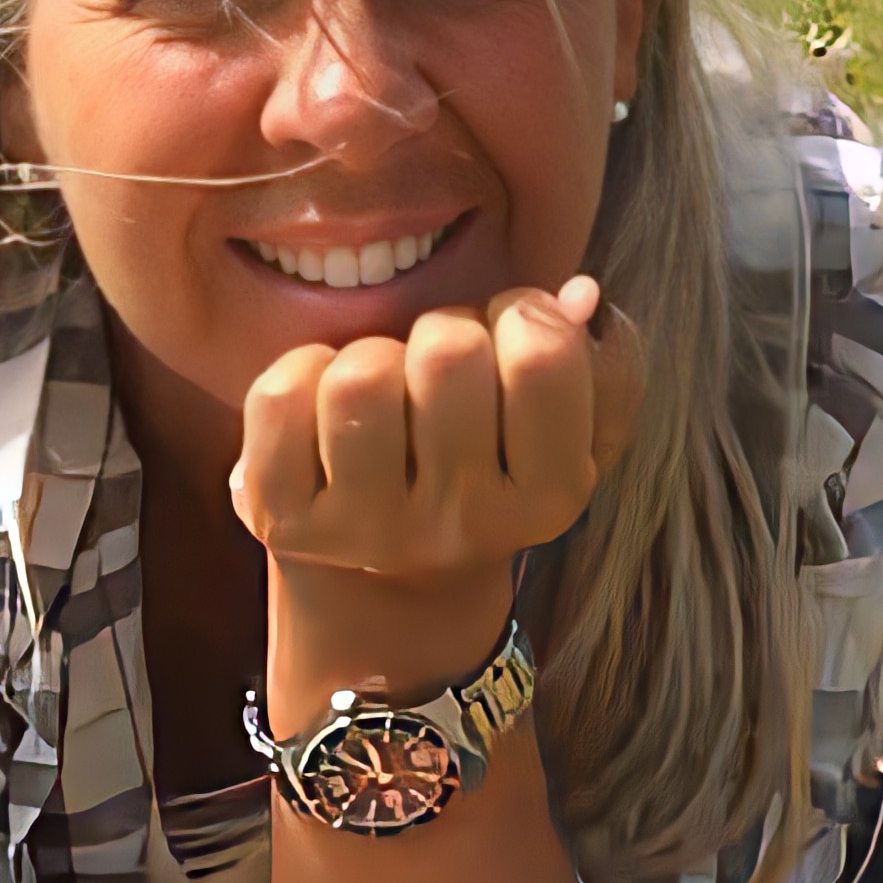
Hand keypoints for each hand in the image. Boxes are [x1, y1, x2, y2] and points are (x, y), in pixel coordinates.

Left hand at [230, 277, 643, 584]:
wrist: (390, 587)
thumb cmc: (485, 471)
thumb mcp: (569, 430)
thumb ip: (602, 360)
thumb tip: (578, 295)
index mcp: (550, 497)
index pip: (542, 354)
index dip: (521, 314)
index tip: (507, 338)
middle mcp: (462, 526)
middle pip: (449, 352)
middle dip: (444, 330)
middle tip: (440, 370)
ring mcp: (367, 531)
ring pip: (361, 375)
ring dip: (371, 355)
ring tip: (384, 392)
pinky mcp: (285, 522)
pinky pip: (279, 397)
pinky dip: (298, 373)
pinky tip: (321, 410)